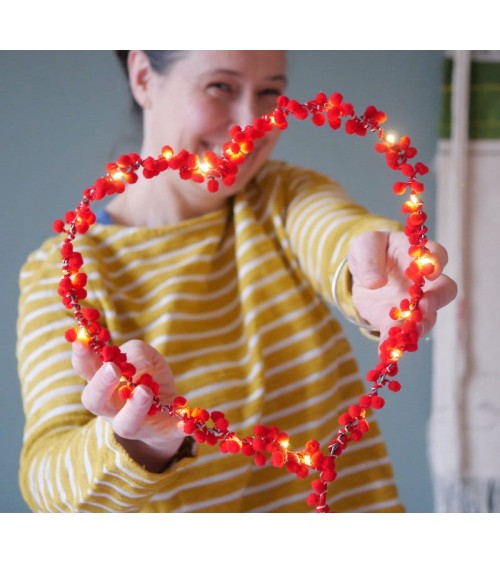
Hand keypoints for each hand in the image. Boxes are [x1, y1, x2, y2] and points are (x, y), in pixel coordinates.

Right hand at [72, 339, 185, 471]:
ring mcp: (134, 424)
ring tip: (144, 391)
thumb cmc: (148, 375)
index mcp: (103, 382)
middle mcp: (111, 407)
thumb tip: (138, 367)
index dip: (81, 355)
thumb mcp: (144, 354)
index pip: (85, 369)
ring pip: (126, 424)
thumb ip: (137, 354)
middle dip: (101, 385)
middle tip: (113, 369)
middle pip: (94, 401)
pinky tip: (185, 423)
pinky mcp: (161, 434)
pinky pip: (168, 434)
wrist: (168, 408)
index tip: (82, 340)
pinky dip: (177, 428)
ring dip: (134, 408)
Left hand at [348, 231, 456, 342]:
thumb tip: (376, 282)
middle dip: (437, 299)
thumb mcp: (364, 246)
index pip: (437, 255)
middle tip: (425, 307)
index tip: (430, 272)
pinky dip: (395, 343)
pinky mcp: (398, 321)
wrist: (361, 272)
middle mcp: (424, 281)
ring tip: (410, 334)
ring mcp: (415, 304)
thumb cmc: (370, 251)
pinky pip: (401, 334)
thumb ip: (369, 260)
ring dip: (421, 326)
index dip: (437, 263)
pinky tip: (386, 351)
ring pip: (428, 317)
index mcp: (417, 255)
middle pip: (445, 290)